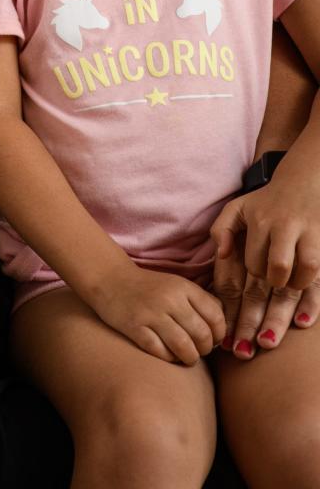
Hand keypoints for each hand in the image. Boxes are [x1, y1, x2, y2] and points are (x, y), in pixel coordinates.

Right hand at [90, 264, 225, 364]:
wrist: (109, 278)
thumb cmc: (149, 287)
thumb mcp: (177, 285)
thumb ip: (201, 302)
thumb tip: (224, 329)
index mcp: (183, 287)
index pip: (216, 316)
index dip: (219, 334)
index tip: (212, 339)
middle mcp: (169, 299)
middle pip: (202, 335)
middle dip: (205, 349)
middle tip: (199, 350)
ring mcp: (151, 314)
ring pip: (185, 348)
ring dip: (189, 358)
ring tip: (186, 356)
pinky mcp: (135, 328)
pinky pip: (161, 353)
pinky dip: (169, 358)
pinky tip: (168, 354)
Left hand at [211, 182, 319, 292]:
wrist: (301, 181)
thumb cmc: (265, 202)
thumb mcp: (237, 208)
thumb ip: (221, 229)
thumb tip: (222, 255)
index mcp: (260, 220)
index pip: (254, 263)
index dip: (257, 272)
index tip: (262, 267)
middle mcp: (284, 224)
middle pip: (279, 266)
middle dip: (277, 281)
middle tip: (278, 277)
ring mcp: (309, 229)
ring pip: (307, 267)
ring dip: (300, 282)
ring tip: (294, 280)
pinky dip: (314, 280)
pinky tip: (307, 278)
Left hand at [211, 186, 319, 357]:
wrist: (308, 179)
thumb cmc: (267, 200)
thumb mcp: (239, 206)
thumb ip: (223, 228)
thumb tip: (220, 255)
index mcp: (255, 227)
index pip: (240, 272)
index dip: (231, 306)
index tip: (225, 335)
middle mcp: (277, 233)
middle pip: (262, 284)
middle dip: (252, 319)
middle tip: (244, 350)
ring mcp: (302, 240)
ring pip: (290, 281)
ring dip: (279, 312)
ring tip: (268, 342)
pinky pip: (317, 278)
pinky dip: (312, 301)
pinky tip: (302, 323)